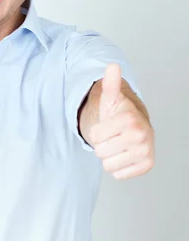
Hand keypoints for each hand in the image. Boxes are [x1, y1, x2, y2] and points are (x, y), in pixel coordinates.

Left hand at [89, 64, 154, 179]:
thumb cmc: (119, 115)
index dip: (97, 133)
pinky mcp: (147, 165)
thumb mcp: (111, 99)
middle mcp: (141, 136)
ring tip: (118, 145)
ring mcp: (145, 152)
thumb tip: (112, 66)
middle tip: (113, 137)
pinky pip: (118, 175)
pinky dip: (119, 167)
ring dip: (110, 157)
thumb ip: (110, 84)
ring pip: (108, 165)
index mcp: (129, 120)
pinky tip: (125, 155)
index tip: (108, 126)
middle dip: (103, 145)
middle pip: (100, 152)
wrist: (135, 128)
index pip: (94, 137)